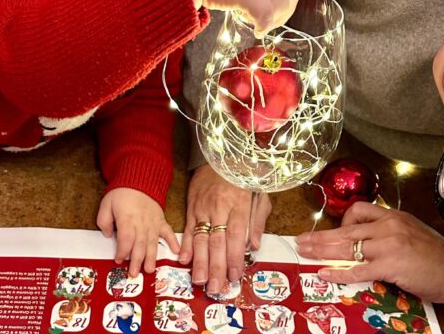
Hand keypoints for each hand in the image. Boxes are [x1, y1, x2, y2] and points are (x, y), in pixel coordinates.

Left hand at [97, 187, 179, 276]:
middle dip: (136, 261)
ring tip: (150, 269)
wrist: (139, 179)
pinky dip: (173, 241)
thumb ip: (104, 221)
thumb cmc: (121, 193)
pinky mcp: (160, 220)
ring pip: (152, 242)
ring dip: (151, 257)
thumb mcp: (106, 204)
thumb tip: (108, 235)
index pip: (126, 239)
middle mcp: (141, 223)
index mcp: (127, 219)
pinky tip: (177, 252)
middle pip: (139, 245)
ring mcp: (153, 222)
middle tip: (134, 274)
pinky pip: (168, 232)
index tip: (118, 260)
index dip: (122, 251)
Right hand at [179, 164, 271, 293]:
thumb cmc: (244, 177)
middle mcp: (219, 207)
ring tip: (200, 281)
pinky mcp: (192, 207)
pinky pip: (189, 229)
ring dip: (200, 262)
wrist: (221, 155)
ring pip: (201, 238)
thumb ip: (258, 221)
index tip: (235, 275)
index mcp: (239, 204)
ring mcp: (203, 208)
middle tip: (216, 287)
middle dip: (216, 267)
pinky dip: (186, 245)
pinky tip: (184, 260)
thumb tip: (255, 247)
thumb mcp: (260, 195)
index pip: (237, 235)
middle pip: (217, 241)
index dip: (235, 257)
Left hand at [295, 202, 443, 302]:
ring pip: (347, 248)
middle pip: (345, 230)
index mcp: (393, 216)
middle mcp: (388, 227)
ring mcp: (389, 246)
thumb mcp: (412, 232)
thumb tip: (365, 240)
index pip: (358, 210)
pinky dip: (338, 273)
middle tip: (301, 241)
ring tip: (305, 253)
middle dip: (320, 237)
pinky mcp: (391, 266)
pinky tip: (324, 274)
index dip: (342, 221)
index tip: (336, 233)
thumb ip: (389, 232)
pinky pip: (357, 270)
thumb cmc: (438, 256)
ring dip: (322, 252)